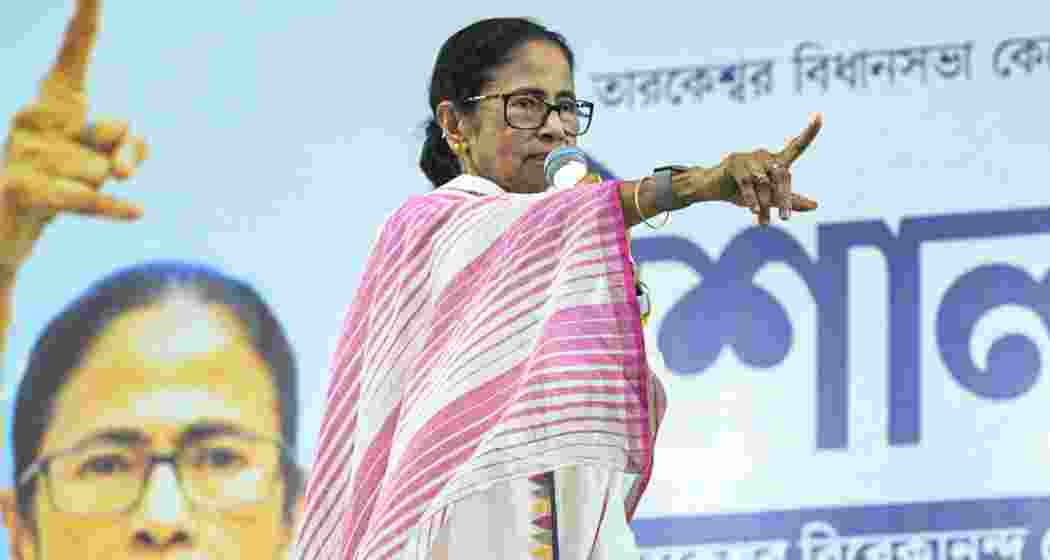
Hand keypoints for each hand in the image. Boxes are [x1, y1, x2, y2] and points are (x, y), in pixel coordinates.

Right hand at [0, 0, 146, 273]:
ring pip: (101, 170)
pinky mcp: (21, 189)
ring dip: (98, 191)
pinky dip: (112, 206)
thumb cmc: (61, 186)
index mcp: (54, 100)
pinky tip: (139, 211)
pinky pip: (85, 197)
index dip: (86, 18)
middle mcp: (33, 116)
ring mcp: (24, 152)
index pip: (75, 52)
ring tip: (65, 197)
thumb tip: (123, 161)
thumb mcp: (103, 161)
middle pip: (115, 127)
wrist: (4, 235)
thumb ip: (126, 148)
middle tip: (96, 178)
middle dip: (122, 158)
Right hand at [721, 113, 820, 225]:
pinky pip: (747, 183)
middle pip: (782, 174)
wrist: (712, 190)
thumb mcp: (769, 200)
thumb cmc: (742, 192)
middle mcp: (764, 156)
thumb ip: (791, 201)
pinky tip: (753, 210)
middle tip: (785, 218)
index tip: (820, 116)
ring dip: (764, 203)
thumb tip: (815, 206)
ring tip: (764, 223)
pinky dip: (751, 198)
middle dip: (784, 198)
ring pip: (764, 182)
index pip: (796, 146)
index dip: (808, 133)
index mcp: (775, 162)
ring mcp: (749, 159)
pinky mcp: (734, 164)